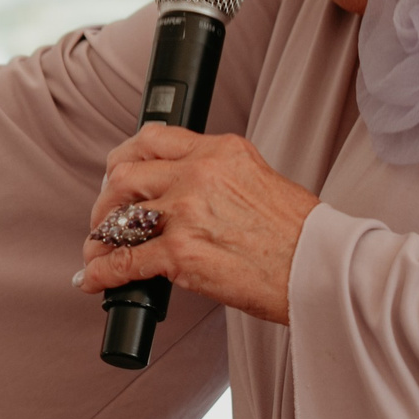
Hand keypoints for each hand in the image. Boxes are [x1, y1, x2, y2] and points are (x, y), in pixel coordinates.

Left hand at [80, 126, 318, 324]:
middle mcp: (198, 175)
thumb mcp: (262, 179)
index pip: (154, 138)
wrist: (322, 269)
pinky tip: (96, 279)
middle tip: (105, 217)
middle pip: (124, 174)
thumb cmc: (302, 234)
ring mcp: (186, 213)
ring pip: (118, 216)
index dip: (125, 157)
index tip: (118, 173)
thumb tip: (190, 190)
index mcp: (220, 152)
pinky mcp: (181, 254)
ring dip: (100, 236)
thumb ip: (221, 176)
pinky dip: (102, 272)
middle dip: (106, 199)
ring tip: (98, 250)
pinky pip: (124, 261)